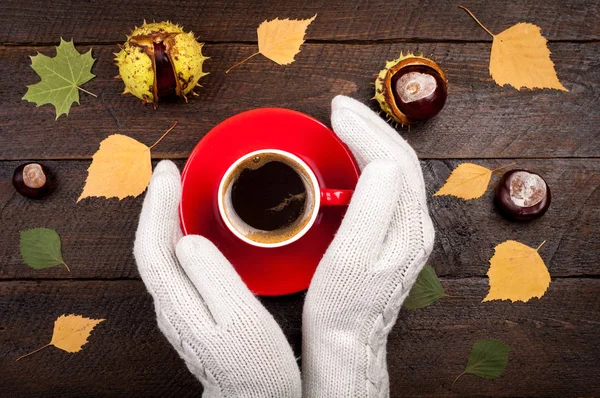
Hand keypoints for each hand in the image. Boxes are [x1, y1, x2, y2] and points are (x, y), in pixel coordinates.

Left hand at [133, 161, 300, 397]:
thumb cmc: (255, 367)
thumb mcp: (240, 319)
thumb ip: (212, 277)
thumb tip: (189, 241)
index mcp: (179, 304)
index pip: (154, 244)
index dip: (157, 205)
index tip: (169, 174)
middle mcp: (170, 306)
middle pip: (151, 246)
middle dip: (157, 205)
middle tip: (170, 174)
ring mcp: (178, 311)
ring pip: (160, 254)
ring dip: (165, 218)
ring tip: (176, 193)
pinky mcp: (190, 312)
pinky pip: (173, 264)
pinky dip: (177, 237)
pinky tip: (190, 230)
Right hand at [302, 96, 434, 396]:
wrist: (348, 340)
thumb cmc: (343, 306)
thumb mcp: (353, 259)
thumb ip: (373, 209)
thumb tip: (382, 163)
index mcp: (407, 227)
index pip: (393, 161)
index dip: (365, 130)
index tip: (338, 111)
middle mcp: (415, 225)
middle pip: (399, 159)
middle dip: (370, 126)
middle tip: (340, 107)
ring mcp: (407, 230)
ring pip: (394, 169)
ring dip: (370, 139)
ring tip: (345, 122)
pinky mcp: (393, 235)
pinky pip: (387, 184)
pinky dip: (369, 160)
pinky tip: (352, 156)